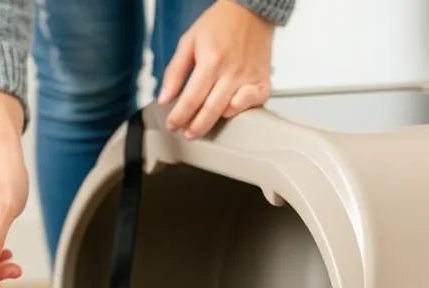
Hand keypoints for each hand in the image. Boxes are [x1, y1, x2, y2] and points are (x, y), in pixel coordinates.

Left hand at [158, 0, 274, 138]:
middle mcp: (231, 72)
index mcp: (211, 61)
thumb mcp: (189, 42)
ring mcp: (249, 78)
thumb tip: (164, 98)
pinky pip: (252, 106)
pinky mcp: (263, 82)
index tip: (172, 125)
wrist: (251, 11)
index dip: (179, 116)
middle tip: (186, 133)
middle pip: (210, 110)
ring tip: (200, 127)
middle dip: (194, 127)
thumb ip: (175, 72)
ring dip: (213, 123)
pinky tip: (228, 112)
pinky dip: (240, 112)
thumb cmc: (220, 23)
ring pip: (229, 112)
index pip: (191, 99)